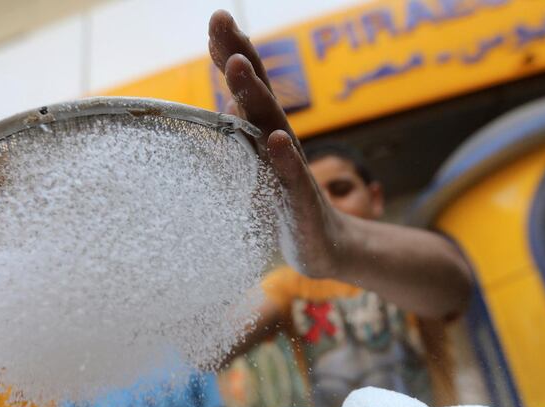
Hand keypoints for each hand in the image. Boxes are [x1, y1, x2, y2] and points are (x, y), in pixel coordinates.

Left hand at [208, 10, 344, 278]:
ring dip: (257, 97)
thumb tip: (225, 101)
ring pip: (273, 128)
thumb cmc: (285, 206)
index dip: (233, 54)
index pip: (249, 89)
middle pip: (260, 96)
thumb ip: (243, 136)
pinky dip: (284, 159)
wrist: (326, 247)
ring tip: (239, 67)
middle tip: (223, 24)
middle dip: (242, 59)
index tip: (218, 19)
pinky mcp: (301, 203)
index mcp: (265, 136)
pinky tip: (276, 140)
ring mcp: (292, 172)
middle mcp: (280, 145)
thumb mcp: (258, 169)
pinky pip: (292, 179)